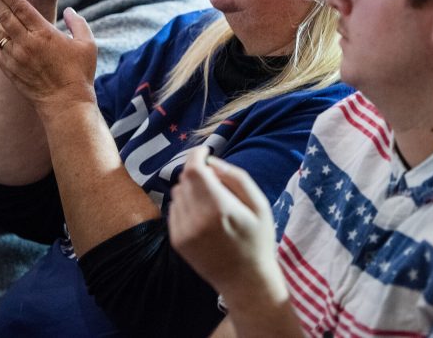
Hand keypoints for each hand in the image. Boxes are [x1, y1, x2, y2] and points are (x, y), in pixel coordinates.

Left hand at [0, 0, 95, 116]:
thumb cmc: (79, 74)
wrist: (66, 104)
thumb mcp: (87, 45)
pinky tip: (8, 42)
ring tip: (0, 15)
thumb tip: (69, 11)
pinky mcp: (10, 71)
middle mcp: (26, 43)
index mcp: (44, 33)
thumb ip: (78, 24)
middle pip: (2, 15)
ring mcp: (15, 57)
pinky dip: (1, 44)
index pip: (19, 6)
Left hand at [169, 149, 284, 299]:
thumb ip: (236, 177)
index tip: (205, 151)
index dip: (197, 155)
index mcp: (219, 208)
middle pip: (185, 179)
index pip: (194, 170)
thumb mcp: (259, 204)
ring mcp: (184, 232)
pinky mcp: (177, 241)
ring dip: (191, 188)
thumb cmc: (258, 240)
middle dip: (197, 172)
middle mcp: (196, 219)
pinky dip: (185, 204)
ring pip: (177, 193)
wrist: (245, 281)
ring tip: (211, 201)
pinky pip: (173, 209)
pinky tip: (203, 215)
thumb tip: (212, 161)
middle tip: (215, 180)